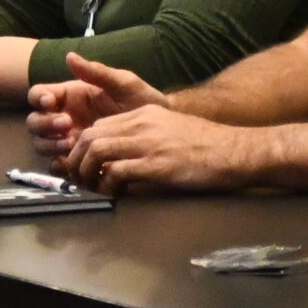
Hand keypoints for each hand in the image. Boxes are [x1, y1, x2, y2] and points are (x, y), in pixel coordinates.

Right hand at [26, 54, 169, 160]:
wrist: (160, 130)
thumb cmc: (142, 101)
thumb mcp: (123, 83)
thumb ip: (97, 72)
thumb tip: (70, 56)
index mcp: (70, 96)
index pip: (40, 95)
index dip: (39, 98)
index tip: (51, 102)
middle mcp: (64, 118)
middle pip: (35, 122)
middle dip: (44, 124)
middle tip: (66, 124)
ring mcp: (68, 140)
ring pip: (41, 144)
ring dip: (50, 144)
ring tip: (72, 142)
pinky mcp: (77, 161)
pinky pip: (57, 166)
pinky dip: (58, 166)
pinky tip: (71, 163)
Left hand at [69, 103, 252, 193]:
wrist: (231, 151)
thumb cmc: (203, 144)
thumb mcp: (168, 128)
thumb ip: (142, 136)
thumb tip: (118, 158)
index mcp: (143, 113)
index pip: (98, 126)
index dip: (82, 148)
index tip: (80, 166)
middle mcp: (141, 124)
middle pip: (91, 136)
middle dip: (76, 160)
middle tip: (77, 180)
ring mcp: (148, 143)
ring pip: (98, 151)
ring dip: (88, 173)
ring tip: (91, 188)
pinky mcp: (156, 165)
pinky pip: (117, 172)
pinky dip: (108, 185)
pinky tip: (114, 193)